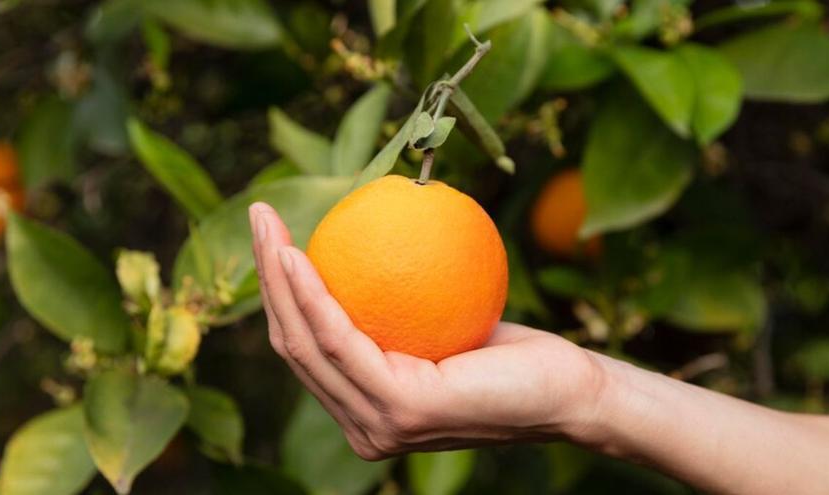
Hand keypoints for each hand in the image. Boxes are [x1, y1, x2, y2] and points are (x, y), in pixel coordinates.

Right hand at [249, 202, 605, 458]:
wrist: (569, 390)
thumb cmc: (512, 355)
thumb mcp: (443, 326)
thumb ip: (399, 310)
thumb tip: (370, 246)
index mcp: (366, 412)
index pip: (308, 349)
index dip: (281, 291)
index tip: (274, 234)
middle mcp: (363, 428)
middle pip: (294, 345)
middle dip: (267, 277)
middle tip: (259, 216)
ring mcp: (378, 426)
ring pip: (306, 343)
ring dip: (279, 278)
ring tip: (268, 224)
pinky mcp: (400, 412)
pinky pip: (344, 341)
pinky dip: (315, 296)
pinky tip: (300, 254)